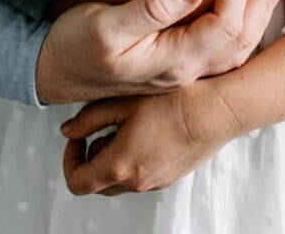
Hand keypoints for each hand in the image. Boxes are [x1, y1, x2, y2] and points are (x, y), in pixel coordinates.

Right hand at [36, 0, 278, 103]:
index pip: (226, 25)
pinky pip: (220, 50)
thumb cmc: (76, 43)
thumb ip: (152, 7)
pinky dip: (238, 27)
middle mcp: (183, 72)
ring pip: (233, 49)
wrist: (54, 69)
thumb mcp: (106, 23)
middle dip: (257, 1)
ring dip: (253, 15)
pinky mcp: (172, 66)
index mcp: (172, 61)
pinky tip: (239, 9)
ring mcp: (179, 73)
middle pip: (239, 41)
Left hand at [61, 33, 284, 196]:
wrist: (218, 110)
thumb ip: (88, 118)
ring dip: (113, 157)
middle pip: (98, 184)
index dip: (68, 159)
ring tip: (124, 123)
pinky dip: (134, 157)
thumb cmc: (173, 101)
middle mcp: (137, 182)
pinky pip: (142, 173)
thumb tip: (67, 130)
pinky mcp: (172, 174)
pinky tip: (146, 127)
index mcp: (119, 166)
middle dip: (90, 158)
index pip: (77, 182)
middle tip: (98, 128)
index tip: (77, 136)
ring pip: (121, 179)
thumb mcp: (122, 101)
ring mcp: (157, 182)